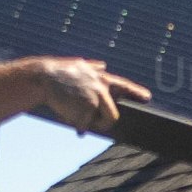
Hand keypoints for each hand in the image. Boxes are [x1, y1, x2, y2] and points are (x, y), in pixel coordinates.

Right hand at [25, 59, 150, 133]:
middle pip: (113, 116)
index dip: (136, 92)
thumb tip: (103, 65)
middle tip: (94, 124)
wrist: (44, 77)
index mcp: (101, 78)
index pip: (124, 85)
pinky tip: (65, 113)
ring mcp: (95, 100)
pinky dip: (74, 125)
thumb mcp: (80, 66)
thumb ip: (94, 68)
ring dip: (85, 123)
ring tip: (71, 112)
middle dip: (104, 123)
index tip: (147, 97)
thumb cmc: (59, 73)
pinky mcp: (86, 110)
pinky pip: (82, 126)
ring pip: (96, 123)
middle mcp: (102, 88)